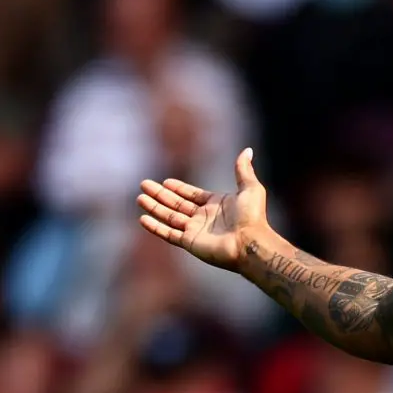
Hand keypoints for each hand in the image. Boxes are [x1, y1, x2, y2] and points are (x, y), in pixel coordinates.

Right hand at [136, 148, 268, 271]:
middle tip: (144, 185)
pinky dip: (155, 227)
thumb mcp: (250, 188)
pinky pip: (168, 233)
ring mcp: (195, 230)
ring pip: (169, 217)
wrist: (249, 242)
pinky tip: (143, 218)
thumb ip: (243, 170)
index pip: (192, 195)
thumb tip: (247, 150)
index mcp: (216, 204)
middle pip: (177, 204)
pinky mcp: (189, 242)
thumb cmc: (252, 216)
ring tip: (139, 198)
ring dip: (154, 207)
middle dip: (160, 195)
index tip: (165, 182)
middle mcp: (204, 217)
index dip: (179, 188)